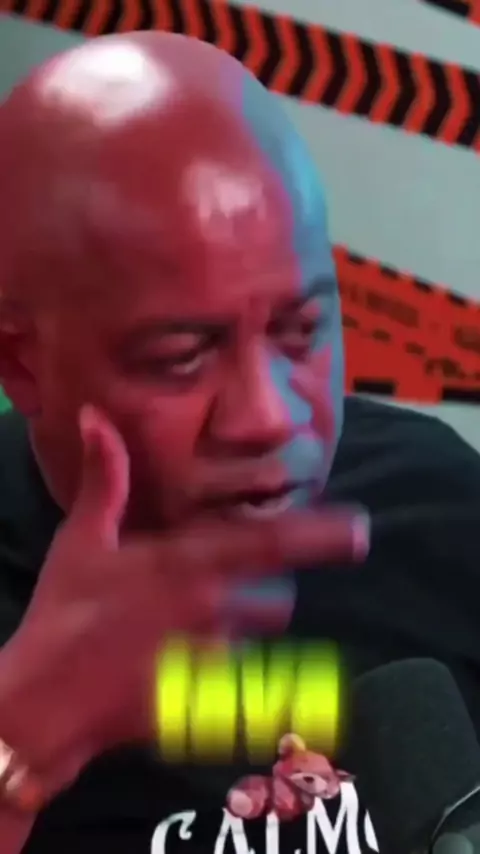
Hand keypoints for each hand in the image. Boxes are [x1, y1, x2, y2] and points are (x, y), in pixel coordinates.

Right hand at [0, 406, 367, 806]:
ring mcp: (213, 660)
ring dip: (249, 636)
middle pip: (279, 602)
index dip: (322, 535)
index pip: (272, 544)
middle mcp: (212, 609)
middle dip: (271, 597)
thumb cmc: (66, 612)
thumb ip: (105, 477)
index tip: (361, 530)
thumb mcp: (84, 539)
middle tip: (243, 595)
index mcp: (189, 563)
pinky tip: (192, 675)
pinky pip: (240, 689)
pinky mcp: (205, 703)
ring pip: (262, 647)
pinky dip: (230, 681)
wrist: (45, 701)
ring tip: (207, 634)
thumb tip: (97, 415)